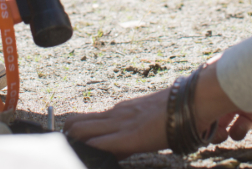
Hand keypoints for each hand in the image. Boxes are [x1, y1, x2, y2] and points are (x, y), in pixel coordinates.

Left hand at [66, 60, 251, 157]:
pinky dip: (88, 147)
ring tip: (60, 143)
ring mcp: (123, 122)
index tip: (67, 130)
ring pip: (85, 129)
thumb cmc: (183, 108)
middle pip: (84, 121)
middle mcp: (120, 112)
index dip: (79, 124)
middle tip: (56, 138)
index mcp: (127, 109)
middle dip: (70, 131)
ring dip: (73, 138)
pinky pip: (100, 142)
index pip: (95, 118)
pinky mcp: (129, 135)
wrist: (194, 100)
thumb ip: (146, 122)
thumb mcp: (158, 114)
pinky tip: (78, 150)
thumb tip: (146, 129)